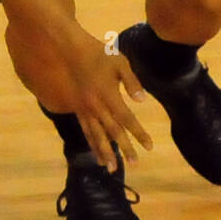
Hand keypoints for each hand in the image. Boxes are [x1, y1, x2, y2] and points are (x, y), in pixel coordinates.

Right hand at [10, 24, 152, 168]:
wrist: (70, 51)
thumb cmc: (99, 54)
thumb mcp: (120, 62)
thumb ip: (132, 82)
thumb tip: (142, 101)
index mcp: (108, 95)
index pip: (126, 118)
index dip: (138, 133)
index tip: (149, 146)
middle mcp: (96, 106)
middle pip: (112, 131)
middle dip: (124, 148)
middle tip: (134, 164)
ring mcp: (85, 109)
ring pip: (96, 135)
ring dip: (105, 153)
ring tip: (111, 168)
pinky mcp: (78, 110)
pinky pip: (86, 131)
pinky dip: (92, 144)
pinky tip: (97, 156)